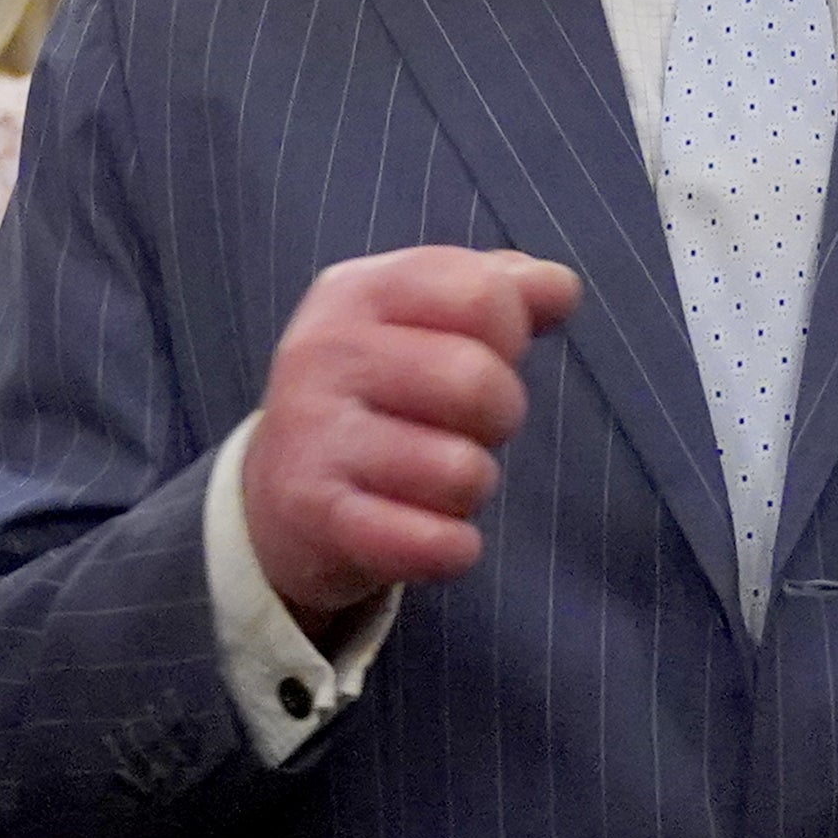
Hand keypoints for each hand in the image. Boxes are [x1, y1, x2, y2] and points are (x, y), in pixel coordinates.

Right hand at [244, 247, 580, 630]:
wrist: (276, 495)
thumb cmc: (378, 398)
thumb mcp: (423, 325)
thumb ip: (499, 293)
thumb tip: (560, 288)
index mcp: (359, 291)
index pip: (483, 294)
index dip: (510, 333)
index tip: (484, 353)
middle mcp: (326, 351)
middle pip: (479, 382)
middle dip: (498, 416)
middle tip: (463, 428)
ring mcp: (313, 434)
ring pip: (463, 471)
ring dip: (470, 487)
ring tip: (431, 480)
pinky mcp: (315, 515)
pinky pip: (431, 543)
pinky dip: (453, 549)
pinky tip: (434, 537)